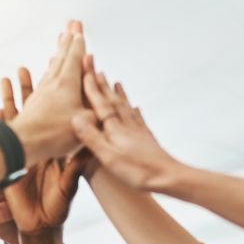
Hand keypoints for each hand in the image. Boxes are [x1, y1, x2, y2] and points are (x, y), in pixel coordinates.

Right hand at [0, 71, 85, 234]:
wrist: (36, 227)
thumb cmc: (56, 210)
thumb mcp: (67, 187)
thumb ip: (74, 170)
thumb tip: (88, 151)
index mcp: (60, 147)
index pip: (61, 115)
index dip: (59, 95)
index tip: (56, 74)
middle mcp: (43, 145)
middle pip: (37, 111)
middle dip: (32, 87)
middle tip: (28, 67)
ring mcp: (26, 151)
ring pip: (18, 118)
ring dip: (12, 98)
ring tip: (8, 78)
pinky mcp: (10, 161)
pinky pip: (0, 137)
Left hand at [10, 20, 93, 163]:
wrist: (22, 143)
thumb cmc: (55, 133)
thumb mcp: (87, 122)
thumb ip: (99, 108)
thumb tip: (106, 101)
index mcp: (68, 84)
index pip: (75, 58)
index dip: (79, 44)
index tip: (79, 29)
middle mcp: (53, 84)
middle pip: (61, 57)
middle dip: (68, 41)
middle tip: (70, 25)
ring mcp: (41, 93)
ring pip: (51, 68)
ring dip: (57, 55)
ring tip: (60, 44)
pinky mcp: (32, 106)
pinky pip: (41, 84)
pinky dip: (47, 73)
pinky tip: (45, 74)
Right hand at [72, 65, 180, 190]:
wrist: (169, 178)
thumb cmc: (138, 171)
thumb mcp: (108, 156)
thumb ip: (91, 137)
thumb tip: (75, 117)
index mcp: (115, 129)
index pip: (99, 103)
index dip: (90, 86)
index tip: (84, 67)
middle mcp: (127, 125)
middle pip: (112, 100)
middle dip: (102, 83)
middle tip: (96, 66)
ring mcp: (138, 131)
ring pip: (125, 107)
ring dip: (118, 94)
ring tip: (116, 82)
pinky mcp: (147, 139)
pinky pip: (138, 120)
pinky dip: (135, 111)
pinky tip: (136, 108)